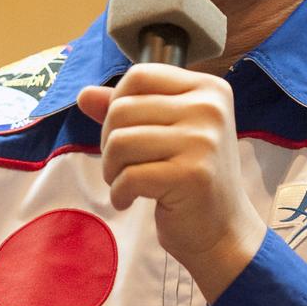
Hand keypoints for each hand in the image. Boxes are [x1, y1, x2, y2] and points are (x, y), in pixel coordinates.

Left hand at [77, 64, 265, 302]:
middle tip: (121, 166)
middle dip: (109, 143)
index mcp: (208, 89)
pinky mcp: (192, 175)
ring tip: (125, 183)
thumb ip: (126, 109)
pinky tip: (129, 200)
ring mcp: (203, 141)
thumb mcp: (164, 134)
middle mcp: (209, 108)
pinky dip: (119, 193)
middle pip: (123, 109)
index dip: (116, 104)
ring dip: (111, 169)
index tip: (124, 133)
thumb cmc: (190, 178)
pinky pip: (129, 176)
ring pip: (120, 141)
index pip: (139, 75)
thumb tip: (84, 94)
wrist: (222, 230)